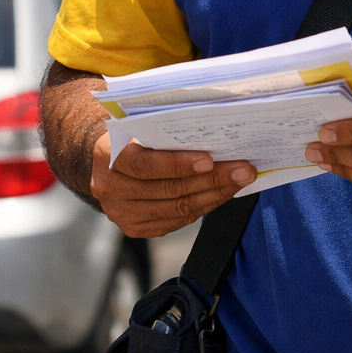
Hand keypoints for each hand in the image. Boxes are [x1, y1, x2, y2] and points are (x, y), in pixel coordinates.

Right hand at [90, 134, 254, 237]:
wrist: (109, 159)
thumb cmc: (133, 135)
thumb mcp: (140, 125)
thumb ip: (165, 130)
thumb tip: (216, 132)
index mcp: (108, 155)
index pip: (145, 165)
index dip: (179, 164)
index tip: (210, 160)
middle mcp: (110, 188)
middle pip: (168, 189)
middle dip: (212, 179)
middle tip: (243, 170)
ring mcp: (121, 212)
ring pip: (176, 208)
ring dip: (214, 195)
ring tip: (240, 181)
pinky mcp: (134, 227)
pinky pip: (175, 221)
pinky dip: (202, 208)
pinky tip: (221, 194)